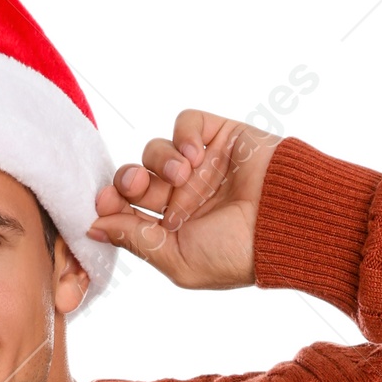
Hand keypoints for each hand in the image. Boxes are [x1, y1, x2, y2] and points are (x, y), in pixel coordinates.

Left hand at [86, 110, 282, 289]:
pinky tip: (197, 154)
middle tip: (138, 185)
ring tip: (185, 175)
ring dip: (162, 161)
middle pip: (134, 177)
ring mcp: (201, 165)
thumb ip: (136, 241)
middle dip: (129, 180)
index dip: (110, 202)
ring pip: (155, 149)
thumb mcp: (179, 260)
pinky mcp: (219, 136)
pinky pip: (185, 122)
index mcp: (172, 230)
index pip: (126, 210)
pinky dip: (184, 134)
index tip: (106, 203)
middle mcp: (183, 196)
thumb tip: (94, 228)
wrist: (287, 221)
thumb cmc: (239, 252)